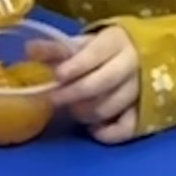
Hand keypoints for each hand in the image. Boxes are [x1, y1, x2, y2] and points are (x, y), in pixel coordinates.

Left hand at [46, 20, 143, 141]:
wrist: (143, 56)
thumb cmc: (105, 52)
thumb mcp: (84, 44)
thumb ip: (57, 49)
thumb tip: (29, 49)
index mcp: (116, 42)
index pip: (96, 54)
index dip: (76, 66)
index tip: (58, 76)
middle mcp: (133, 64)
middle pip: (103, 82)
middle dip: (74, 94)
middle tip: (55, 99)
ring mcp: (141, 89)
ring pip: (110, 107)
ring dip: (85, 112)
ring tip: (72, 108)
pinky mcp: (145, 112)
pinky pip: (126, 128)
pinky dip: (107, 133)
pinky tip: (93, 128)